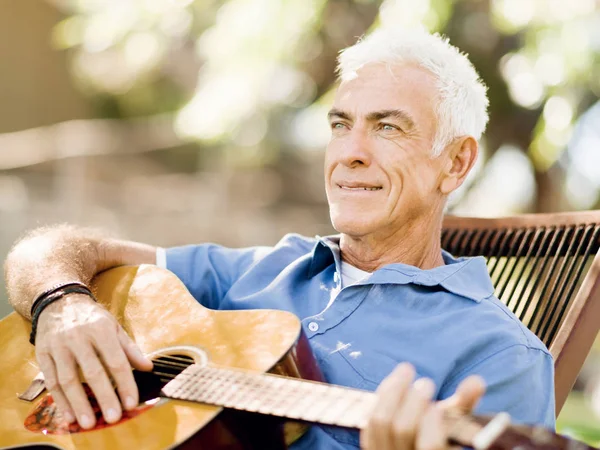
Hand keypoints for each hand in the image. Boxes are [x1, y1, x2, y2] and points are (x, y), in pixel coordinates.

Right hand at [34, 294, 152, 428]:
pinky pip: (51, 380)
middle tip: (113, 417)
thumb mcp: (114, 327)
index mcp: (102, 330)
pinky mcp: (43, 354)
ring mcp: (59, 346)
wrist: (59, 301)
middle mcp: (79, 338)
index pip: (116, 360)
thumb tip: (148, 368)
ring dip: (79, 403)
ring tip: (88, 423)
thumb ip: (130, 349)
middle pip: (93, 372)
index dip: (125, 383)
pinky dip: (60, 400)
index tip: (131, 403)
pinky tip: (68, 415)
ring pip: (68, 379)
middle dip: (104, 396)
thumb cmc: (92, 318)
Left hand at [360, 363, 485, 449]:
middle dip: (413, 401)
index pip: (430, 447)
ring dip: (393, 391)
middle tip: (427, 382)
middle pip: (401, 429)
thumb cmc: (442, 437)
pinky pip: (368, 420)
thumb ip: (465, 406)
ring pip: (380, 422)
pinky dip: (380, 398)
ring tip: (408, 370)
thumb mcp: (456, 426)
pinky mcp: (371, 446)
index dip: (432, 427)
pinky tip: (392, 382)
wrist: (413, 447)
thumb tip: (476, 381)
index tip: (437, 407)